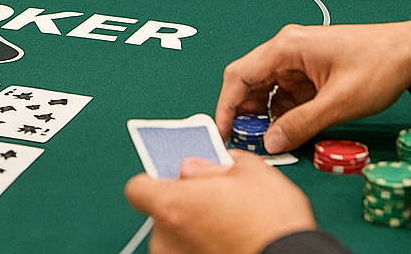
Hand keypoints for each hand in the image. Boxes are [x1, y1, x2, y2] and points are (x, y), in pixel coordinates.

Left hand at [124, 152, 316, 253]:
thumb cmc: (273, 224)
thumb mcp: (251, 173)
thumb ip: (214, 164)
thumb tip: (198, 166)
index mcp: (172, 205)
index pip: (138, 188)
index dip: (156, 180)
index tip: (175, 179)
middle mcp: (166, 240)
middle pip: (161, 214)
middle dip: (184, 207)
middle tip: (215, 203)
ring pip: (176, 239)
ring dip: (194, 232)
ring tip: (229, 229)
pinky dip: (204, 250)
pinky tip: (230, 244)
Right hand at [216, 20, 410, 152]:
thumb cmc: (378, 66)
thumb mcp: (339, 102)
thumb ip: (302, 123)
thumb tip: (270, 143)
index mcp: (287, 47)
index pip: (239, 75)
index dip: (226, 105)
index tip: (222, 132)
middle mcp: (287, 49)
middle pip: (250, 82)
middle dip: (244, 113)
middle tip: (245, 143)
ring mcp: (298, 60)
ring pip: (268, 89)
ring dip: (265, 115)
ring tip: (268, 140)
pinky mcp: (311, 71)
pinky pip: (287, 93)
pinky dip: (284, 112)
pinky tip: (289, 130)